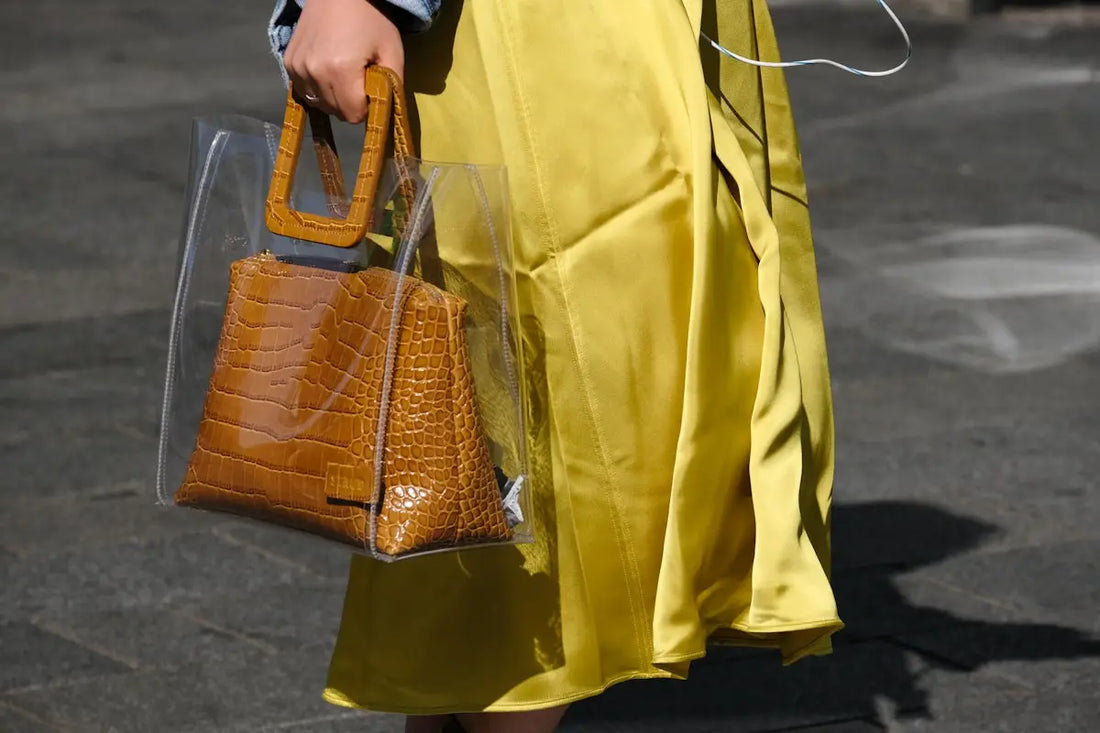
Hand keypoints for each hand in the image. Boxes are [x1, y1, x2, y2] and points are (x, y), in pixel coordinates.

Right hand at [283, 0, 403, 122]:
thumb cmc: (370, 19)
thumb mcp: (392, 52)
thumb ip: (392, 88)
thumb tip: (383, 115)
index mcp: (340, 71)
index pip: (353, 115)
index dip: (366, 107)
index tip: (370, 89)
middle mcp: (314, 72)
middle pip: (335, 112)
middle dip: (350, 102)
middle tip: (358, 78)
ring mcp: (297, 67)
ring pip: (319, 104)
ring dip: (332, 97)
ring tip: (342, 73)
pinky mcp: (288, 63)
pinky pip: (305, 92)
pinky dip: (317, 88)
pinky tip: (327, 70)